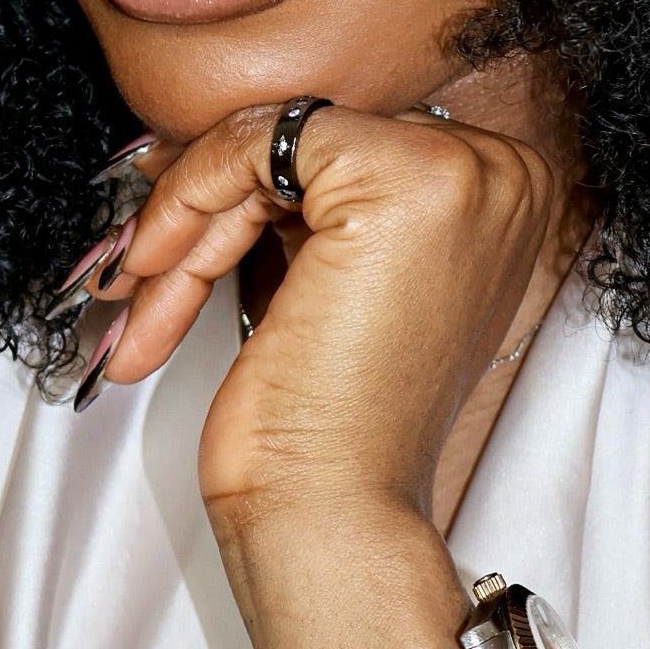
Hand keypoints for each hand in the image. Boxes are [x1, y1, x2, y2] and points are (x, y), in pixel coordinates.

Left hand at [93, 104, 556, 548]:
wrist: (335, 513)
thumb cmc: (336, 421)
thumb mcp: (342, 275)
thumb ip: (315, 200)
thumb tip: (214, 136)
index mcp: (506, 191)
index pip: (351, 142)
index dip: (255, 184)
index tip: (179, 214)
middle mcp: (503, 171)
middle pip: (315, 139)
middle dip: (216, 202)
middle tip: (146, 253)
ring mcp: (462, 171)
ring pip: (277, 140)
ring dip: (190, 217)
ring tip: (143, 284)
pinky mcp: (400, 179)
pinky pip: (260, 141)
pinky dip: (191, 198)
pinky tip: (157, 267)